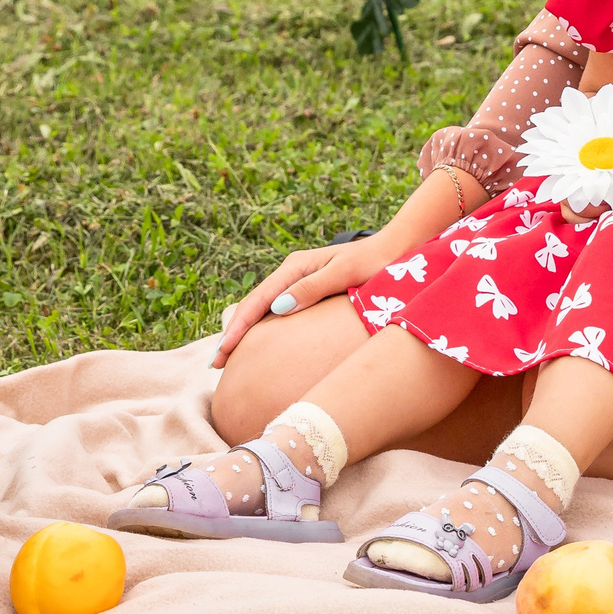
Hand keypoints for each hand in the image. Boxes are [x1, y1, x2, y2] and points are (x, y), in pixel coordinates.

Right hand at [209, 235, 399, 367]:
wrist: (396, 249)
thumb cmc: (374, 263)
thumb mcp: (344, 274)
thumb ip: (312, 288)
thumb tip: (278, 307)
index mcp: (295, 267)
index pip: (257, 302)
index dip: (237, 329)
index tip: (222, 353)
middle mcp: (292, 272)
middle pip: (254, 306)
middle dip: (233, 334)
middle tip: (216, 364)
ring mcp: (300, 280)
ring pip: (263, 308)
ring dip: (244, 332)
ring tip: (228, 357)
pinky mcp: (309, 289)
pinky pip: (277, 310)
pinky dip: (262, 326)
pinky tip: (258, 343)